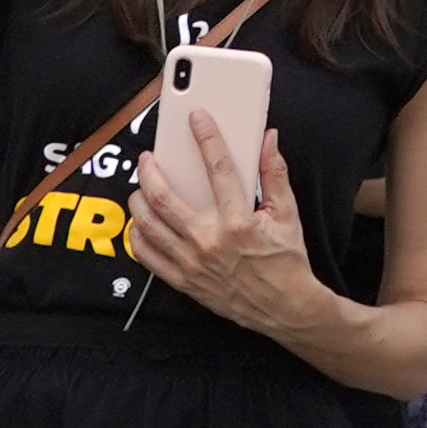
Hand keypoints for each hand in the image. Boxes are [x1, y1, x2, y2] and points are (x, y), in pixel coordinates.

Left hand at [124, 128, 322, 338]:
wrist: (285, 308)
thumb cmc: (286, 260)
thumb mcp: (288, 214)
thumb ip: (275, 173)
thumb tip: (268, 140)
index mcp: (238, 221)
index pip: (217, 169)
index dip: (206, 138)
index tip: (197, 119)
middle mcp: (210, 241)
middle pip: (164, 198)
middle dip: (151, 171)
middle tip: (149, 158)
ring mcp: (192, 262)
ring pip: (148, 225)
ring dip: (138, 200)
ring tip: (140, 188)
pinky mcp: (183, 281)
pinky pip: (147, 256)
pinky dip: (138, 236)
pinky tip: (140, 222)